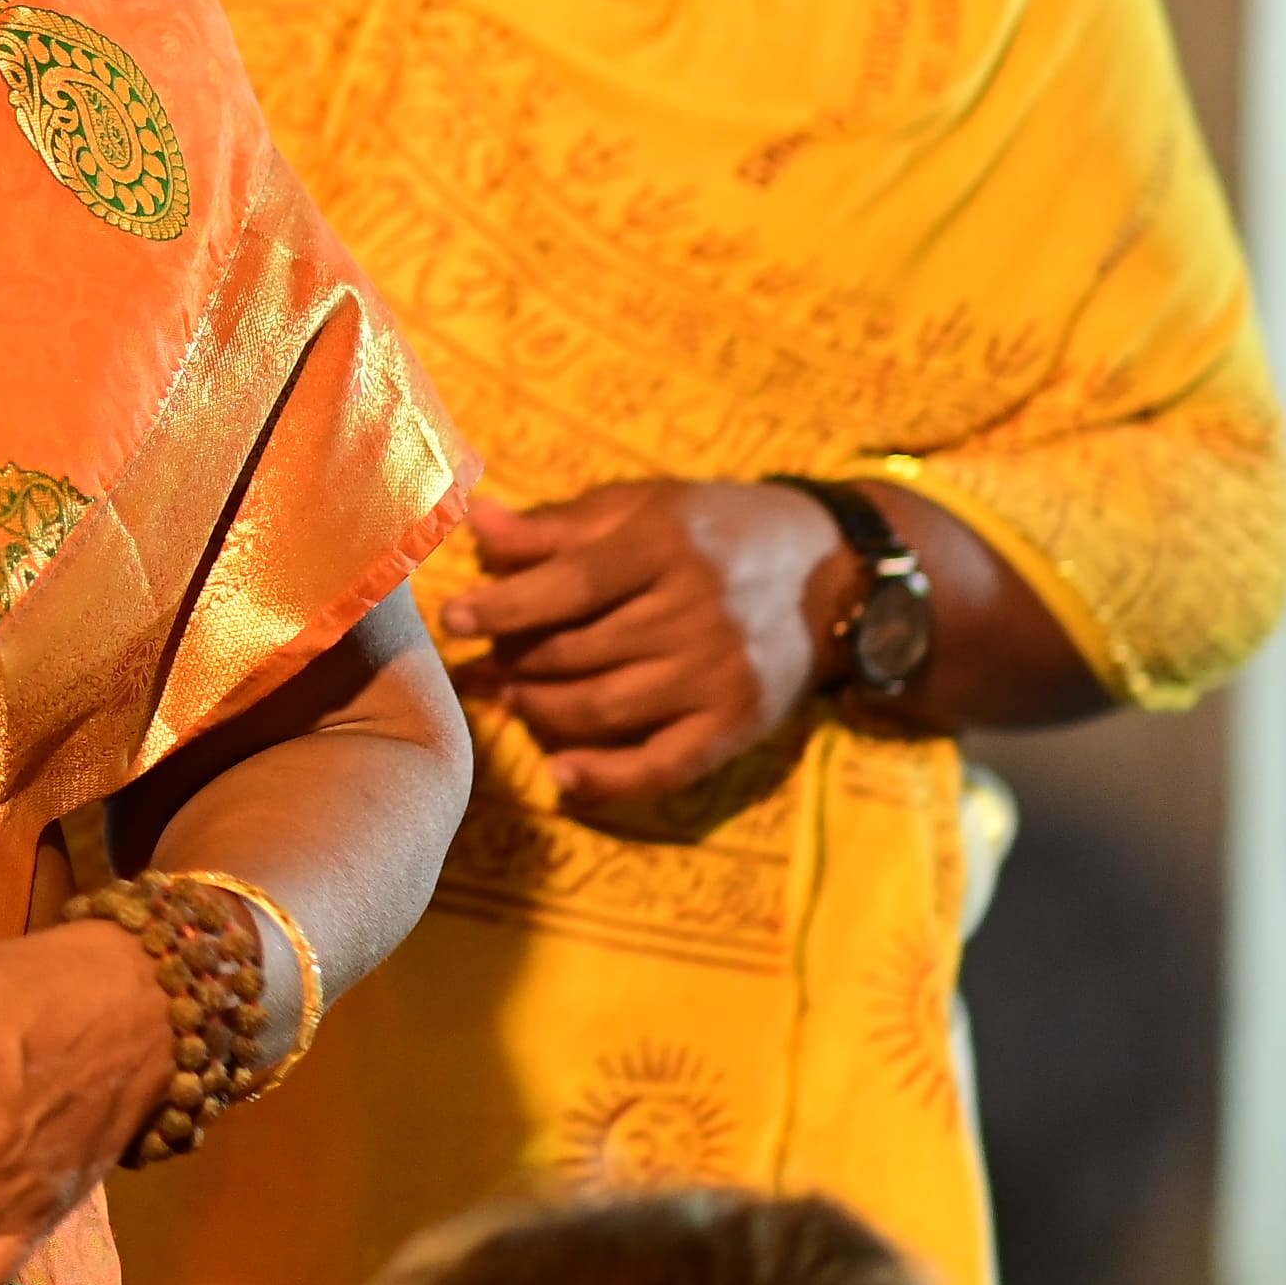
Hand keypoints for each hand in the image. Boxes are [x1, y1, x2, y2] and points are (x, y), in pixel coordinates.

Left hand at [441, 481, 839, 808]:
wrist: (832, 573)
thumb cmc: (716, 530)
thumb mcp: (642, 507)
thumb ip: (558, 525)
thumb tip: (476, 523)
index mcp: (666, 544)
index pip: (568, 585)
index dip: (503, 606)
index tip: (454, 620)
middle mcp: (696, 611)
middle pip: (578, 650)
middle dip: (517, 660)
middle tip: (485, 662)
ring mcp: (720, 673)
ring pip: (604, 708)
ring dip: (543, 709)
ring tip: (515, 696)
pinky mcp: (738, 724)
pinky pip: (661, 765)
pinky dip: (606, 777)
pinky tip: (561, 774)